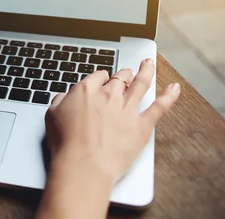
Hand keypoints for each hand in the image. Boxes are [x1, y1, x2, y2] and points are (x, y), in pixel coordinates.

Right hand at [44, 59, 179, 184]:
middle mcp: (109, 95)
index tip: (102, 79)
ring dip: (146, 71)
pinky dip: (169, 96)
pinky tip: (174, 88)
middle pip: (120, 78)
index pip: (97, 76)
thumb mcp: (52, 116)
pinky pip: (159, 106)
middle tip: (126, 73)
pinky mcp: (142, 125)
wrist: (84, 164)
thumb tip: (63, 97)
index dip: (101, 77)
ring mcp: (127, 109)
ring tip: (149, 63)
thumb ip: (59, 101)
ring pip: (141, 83)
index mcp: (86, 91)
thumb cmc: (66, 144)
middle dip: (123, 74)